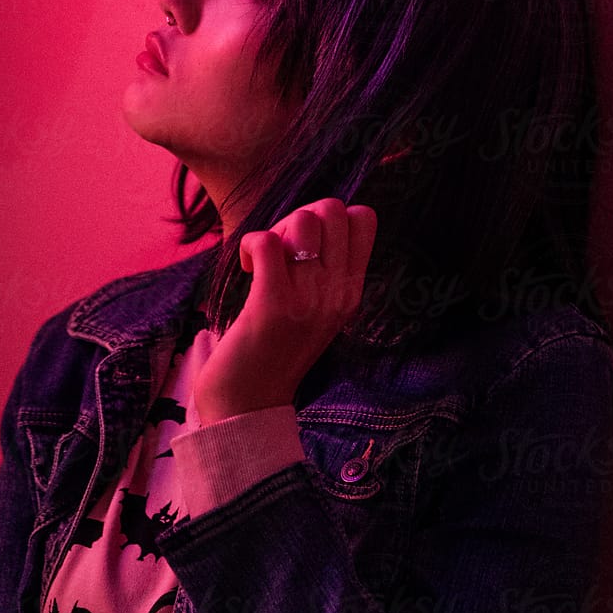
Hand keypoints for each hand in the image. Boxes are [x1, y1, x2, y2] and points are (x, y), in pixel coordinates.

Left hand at [194, 197, 378, 422]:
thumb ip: (324, 269)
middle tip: (282, 253)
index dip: (330, 216)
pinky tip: (247, 268)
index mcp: (351, 291)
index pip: (364, 218)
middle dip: (299, 217)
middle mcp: (338, 293)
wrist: (248, 404)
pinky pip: (266, 242)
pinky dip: (250, 245)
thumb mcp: (317, 309)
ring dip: (276, 231)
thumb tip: (310, 218)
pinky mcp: (272, 304)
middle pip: (333, 208)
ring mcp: (308, 299)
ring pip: (302, 220)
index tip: (307, 245)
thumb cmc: (275, 348)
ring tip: (264, 263)